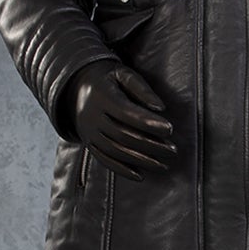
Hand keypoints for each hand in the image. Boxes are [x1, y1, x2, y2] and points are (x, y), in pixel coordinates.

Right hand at [60, 63, 176, 180]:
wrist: (76, 88)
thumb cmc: (108, 79)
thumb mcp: (122, 73)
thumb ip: (141, 88)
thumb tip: (160, 107)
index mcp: (102, 96)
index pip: (127, 113)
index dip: (149, 122)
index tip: (170, 129)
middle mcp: (92, 116)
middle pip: (123, 135)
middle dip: (150, 145)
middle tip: (172, 150)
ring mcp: (89, 133)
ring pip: (115, 151)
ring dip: (141, 160)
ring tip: (163, 165)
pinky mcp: (89, 144)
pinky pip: (105, 160)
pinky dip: (122, 170)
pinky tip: (141, 176)